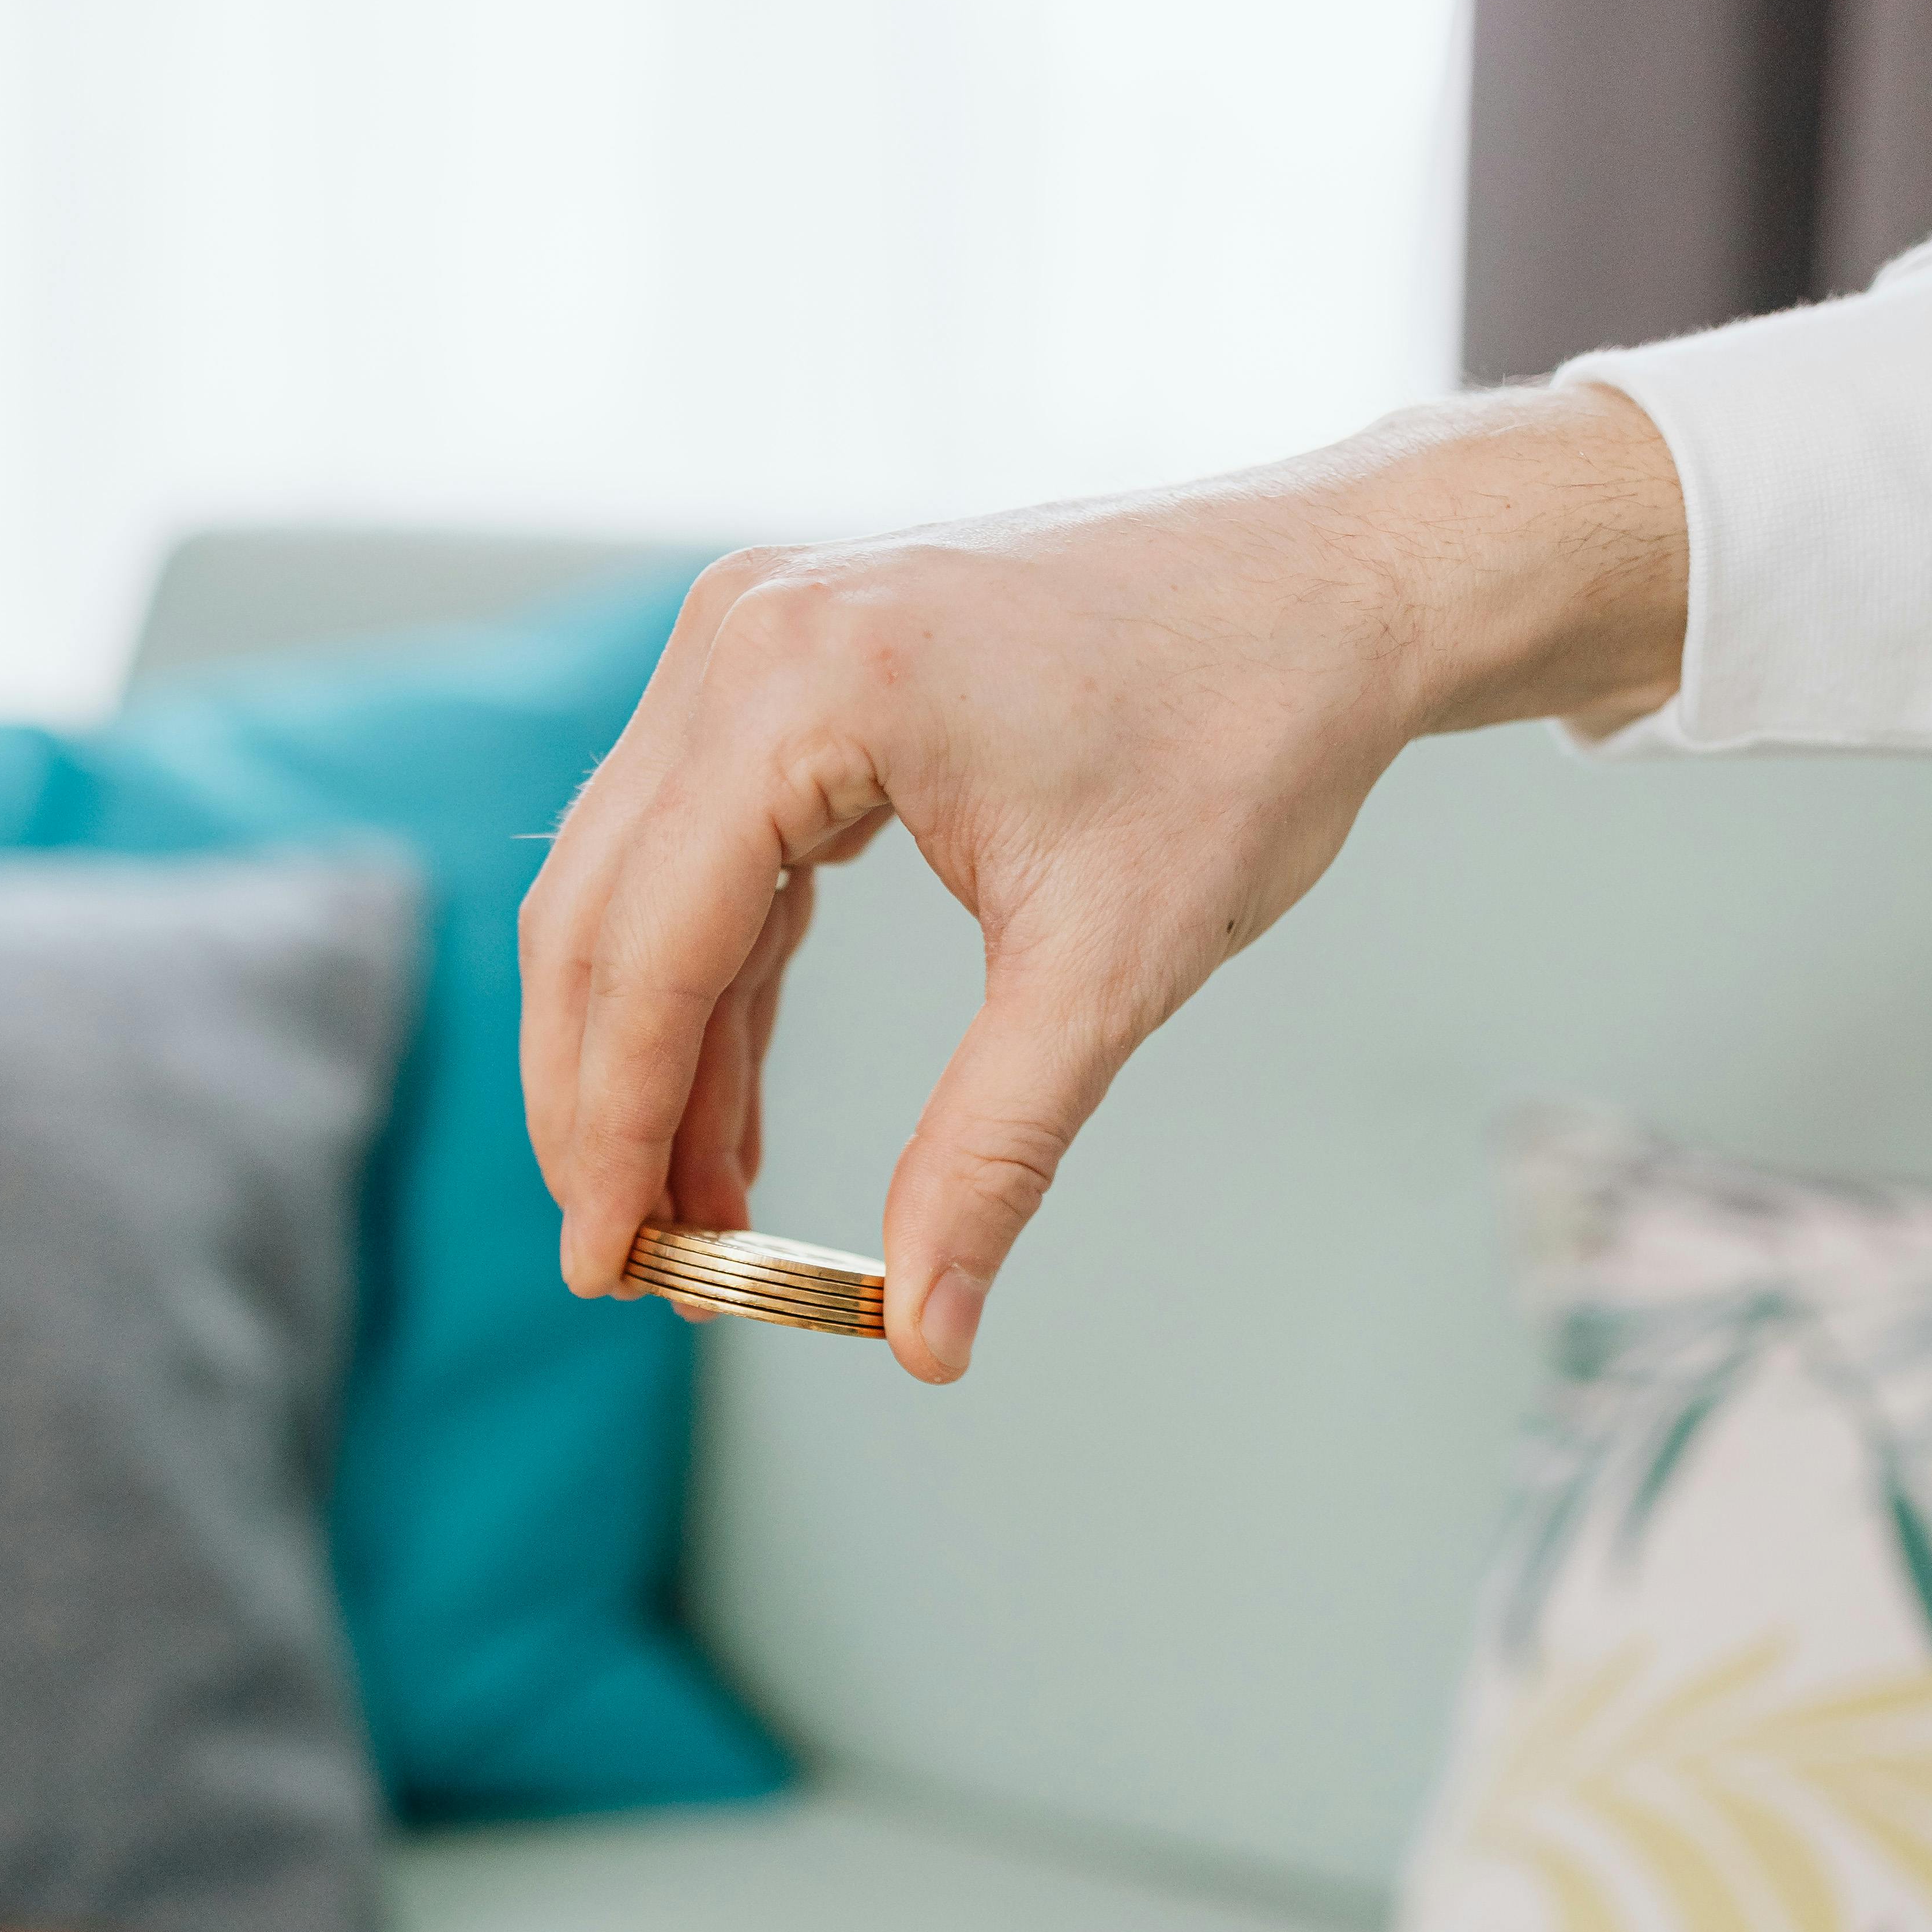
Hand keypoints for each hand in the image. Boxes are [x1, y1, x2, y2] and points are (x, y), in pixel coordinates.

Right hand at [519, 383, 1685, 1382]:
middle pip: (599, 920)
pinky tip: (735, 1123)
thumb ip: (991, 1156)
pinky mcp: (793, 669)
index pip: (649, 952)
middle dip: (603, 1109)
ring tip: (694, 1220)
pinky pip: (706, 855)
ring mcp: (757, 637)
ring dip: (653, 1063)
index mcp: (803, 685)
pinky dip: (714, 991)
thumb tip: (926, 1338)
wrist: (1332, 593)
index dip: (613, 1131)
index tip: (608, 1271)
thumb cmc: (1242, 741)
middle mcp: (743, 635)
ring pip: (634, 894)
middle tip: (636, 1268)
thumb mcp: (1107, 970)